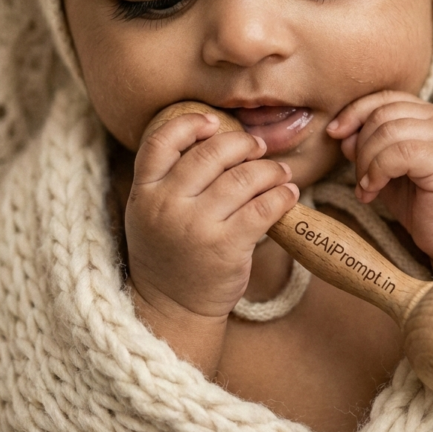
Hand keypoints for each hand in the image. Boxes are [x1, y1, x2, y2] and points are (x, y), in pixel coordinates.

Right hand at [125, 112, 298, 318]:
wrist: (172, 308)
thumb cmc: (168, 252)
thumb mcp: (151, 212)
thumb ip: (169, 177)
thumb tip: (217, 136)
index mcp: (144, 192)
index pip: (161, 141)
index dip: (190, 124)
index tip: (213, 123)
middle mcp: (167, 206)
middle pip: (211, 154)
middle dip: (243, 144)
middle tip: (258, 147)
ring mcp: (196, 227)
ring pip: (243, 178)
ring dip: (270, 170)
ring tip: (280, 172)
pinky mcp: (226, 247)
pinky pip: (263, 208)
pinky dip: (282, 196)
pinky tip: (288, 195)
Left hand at [326, 91, 432, 277]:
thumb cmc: (424, 206)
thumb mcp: (388, 171)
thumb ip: (368, 148)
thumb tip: (341, 133)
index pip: (388, 98)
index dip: (356, 112)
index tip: (335, 134)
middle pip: (384, 113)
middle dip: (360, 144)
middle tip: (359, 177)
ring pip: (389, 131)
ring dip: (366, 161)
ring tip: (366, 188)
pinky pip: (401, 153)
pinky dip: (378, 170)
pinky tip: (373, 191)